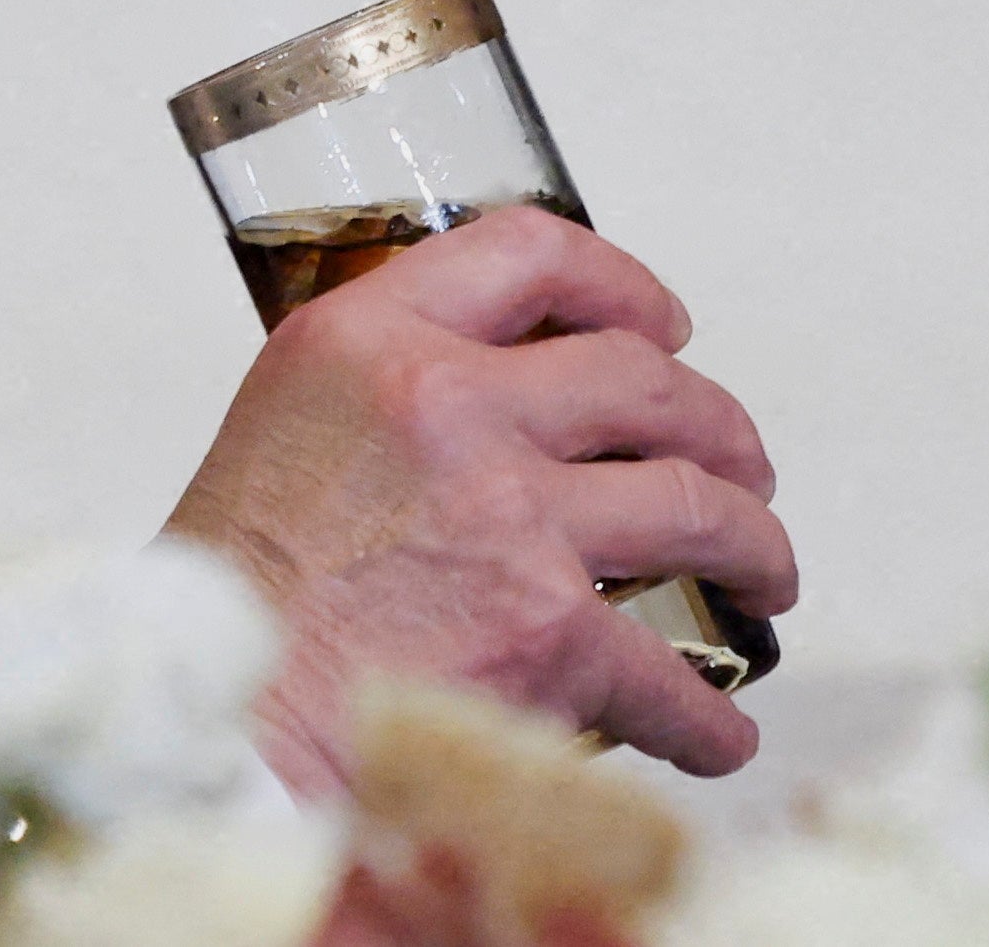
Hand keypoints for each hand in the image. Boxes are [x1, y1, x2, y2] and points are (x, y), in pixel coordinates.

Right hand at [165, 206, 792, 786]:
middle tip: (737, 467)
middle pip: (646, 379)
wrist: (228, 712)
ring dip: (754, 546)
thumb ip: (386, 391)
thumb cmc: (243, 591)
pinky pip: (676, 677)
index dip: (624, 284)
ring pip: (697, 506)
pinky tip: (715, 733)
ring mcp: (511, 516)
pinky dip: (708, 718)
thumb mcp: (287, 422)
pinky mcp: (551, 632)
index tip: (663, 324)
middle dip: (720, 428)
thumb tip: (502, 406)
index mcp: (368, 340)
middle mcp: (448, 406)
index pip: (530, 254)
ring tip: (760, 575)